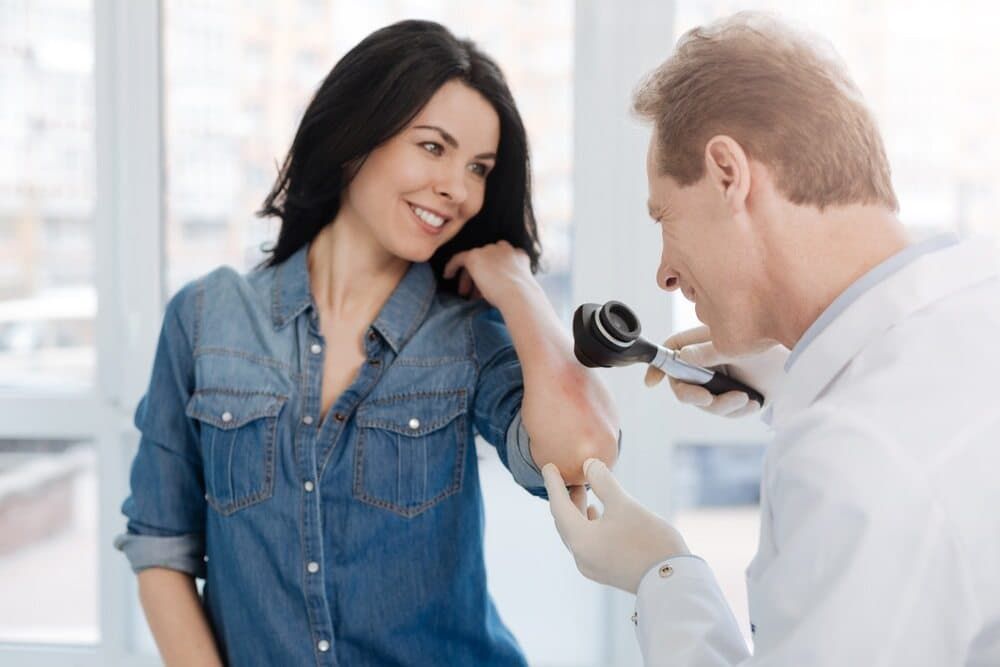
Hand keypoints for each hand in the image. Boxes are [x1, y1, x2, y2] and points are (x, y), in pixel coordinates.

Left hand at [442, 241, 532, 306]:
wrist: (519, 296)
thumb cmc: (521, 299)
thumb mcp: (520, 287)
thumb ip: (511, 281)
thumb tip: (498, 290)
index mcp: (519, 256)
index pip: (503, 260)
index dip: (494, 273)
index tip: (489, 286)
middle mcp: (505, 249)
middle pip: (487, 259)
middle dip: (481, 275)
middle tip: (475, 293)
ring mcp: (490, 251)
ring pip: (474, 260)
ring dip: (469, 277)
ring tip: (464, 293)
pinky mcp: (476, 256)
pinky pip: (459, 258)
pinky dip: (452, 266)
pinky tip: (448, 276)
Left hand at [542, 459, 687, 593]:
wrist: (674, 581)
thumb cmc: (648, 540)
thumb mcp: (624, 504)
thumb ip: (603, 481)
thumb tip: (589, 465)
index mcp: (580, 540)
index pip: (559, 506)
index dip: (553, 484)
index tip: (548, 466)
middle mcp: (581, 556)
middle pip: (565, 521)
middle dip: (565, 497)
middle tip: (567, 476)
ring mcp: (593, 566)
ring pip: (576, 532)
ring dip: (578, 510)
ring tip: (583, 490)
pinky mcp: (606, 570)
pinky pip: (587, 542)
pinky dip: (588, 524)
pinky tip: (597, 513)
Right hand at [644, 326, 788, 416]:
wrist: (805, 365)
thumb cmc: (773, 348)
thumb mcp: (734, 347)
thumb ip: (704, 352)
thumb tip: (680, 357)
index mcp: (706, 344)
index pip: (673, 352)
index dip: (659, 366)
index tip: (652, 382)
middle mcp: (711, 363)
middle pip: (683, 384)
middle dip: (694, 396)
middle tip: (708, 399)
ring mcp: (723, 382)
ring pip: (705, 403)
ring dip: (723, 405)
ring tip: (743, 398)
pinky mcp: (736, 398)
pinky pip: (726, 412)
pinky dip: (738, 410)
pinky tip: (753, 402)